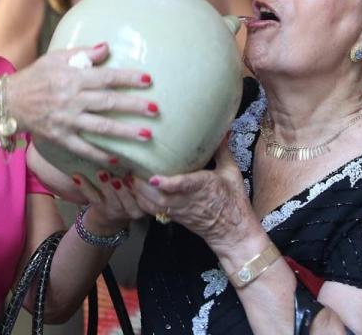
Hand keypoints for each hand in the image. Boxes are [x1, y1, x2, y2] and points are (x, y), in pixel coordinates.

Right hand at [10, 43, 156, 167]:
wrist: (9, 102)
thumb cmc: (36, 76)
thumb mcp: (56, 58)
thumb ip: (83, 53)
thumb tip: (107, 46)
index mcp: (73, 78)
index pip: (106, 77)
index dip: (128, 79)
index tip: (148, 80)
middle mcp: (72, 99)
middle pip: (108, 102)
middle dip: (134, 106)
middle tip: (155, 110)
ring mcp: (67, 120)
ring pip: (101, 127)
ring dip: (125, 132)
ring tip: (147, 135)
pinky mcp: (60, 137)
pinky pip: (83, 148)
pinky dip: (100, 154)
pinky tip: (118, 159)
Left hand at [75, 171, 145, 235]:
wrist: (111, 214)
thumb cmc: (133, 191)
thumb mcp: (144, 189)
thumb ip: (145, 177)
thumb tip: (145, 149)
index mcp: (147, 204)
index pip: (151, 201)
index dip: (146, 189)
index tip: (144, 177)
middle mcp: (133, 210)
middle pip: (131, 202)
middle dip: (126, 189)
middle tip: (123, 176)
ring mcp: (115, 210)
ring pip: (113, 201)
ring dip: (106, 187)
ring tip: (102, 173)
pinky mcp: (100, 208)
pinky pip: (93, 199)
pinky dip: (85, 187)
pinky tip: (77, 176)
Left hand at [133, 138, 257, 249]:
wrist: (233, 232)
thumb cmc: (233, 201)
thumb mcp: (231, 173)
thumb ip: (222, 151)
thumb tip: (222, 129)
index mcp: (205, 187)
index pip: (185, 186)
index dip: (168, 183)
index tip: (154, 178)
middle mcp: (189, 200)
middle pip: (160, 198)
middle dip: (142, 187)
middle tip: (130, 169)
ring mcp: (180, 211)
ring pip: (154, 206)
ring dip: (139, 194)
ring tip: (128, 177)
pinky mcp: (175, 217)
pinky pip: (153, 212)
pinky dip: (141, 201)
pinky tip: (135, 189)